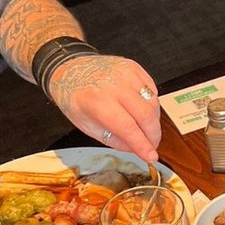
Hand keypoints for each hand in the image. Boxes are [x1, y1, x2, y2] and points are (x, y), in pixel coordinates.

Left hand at [48, 56, 162, 163]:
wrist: (70, 69)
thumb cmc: (75, 96)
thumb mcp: (86, 126)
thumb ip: (113, 139)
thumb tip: (135, 148)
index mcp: (97, 101)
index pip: (128, 128)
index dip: (142, 145)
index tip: (151, 156)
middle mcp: (113, 85)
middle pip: (146, 115)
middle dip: (153, 135)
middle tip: (152, 144)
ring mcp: (125, 74)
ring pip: (154, 102)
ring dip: (154, 121)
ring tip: (147, 129)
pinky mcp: (133, 68)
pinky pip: (153, 90)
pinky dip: (152, 104)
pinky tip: (143, 111)